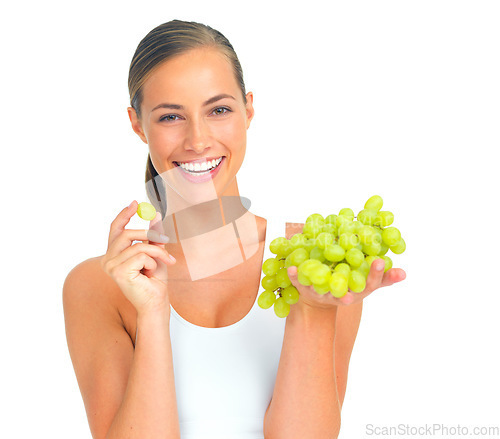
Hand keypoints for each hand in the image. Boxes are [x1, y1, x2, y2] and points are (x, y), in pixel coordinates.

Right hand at [100, 200, 175, 314]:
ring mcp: (111, 266)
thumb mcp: (155, 252)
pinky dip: (153, 261)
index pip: (115, 230)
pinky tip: (151, 273)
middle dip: (148, 234)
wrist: (156, 302)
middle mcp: (108, 260)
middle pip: (126, 234)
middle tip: (165, 240)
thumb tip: (155, 215)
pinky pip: (141, 255)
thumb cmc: (154, 280)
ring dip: (156, 252)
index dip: (124, 215)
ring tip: (164, 262)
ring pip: (138, 245)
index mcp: (113, 255)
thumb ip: (152, 235)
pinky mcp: (119, 272)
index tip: (136, 203)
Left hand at [286, 258, 405, 308]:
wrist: (317, 299)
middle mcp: (342, 294)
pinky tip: (291, 268)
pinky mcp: (305, 290)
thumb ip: (381, 277)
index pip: (370, 284)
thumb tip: (403, 273)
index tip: (381, 260)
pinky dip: (294, 276)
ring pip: (325, 289)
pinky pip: (299, 283)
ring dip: (323, 281)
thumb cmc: (344, 284)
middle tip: (368, 263)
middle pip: (352, 289)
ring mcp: (323, 293)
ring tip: (322, 273)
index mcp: (356, 290)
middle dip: (359, 278)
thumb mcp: (363, 281)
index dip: (375, 274)